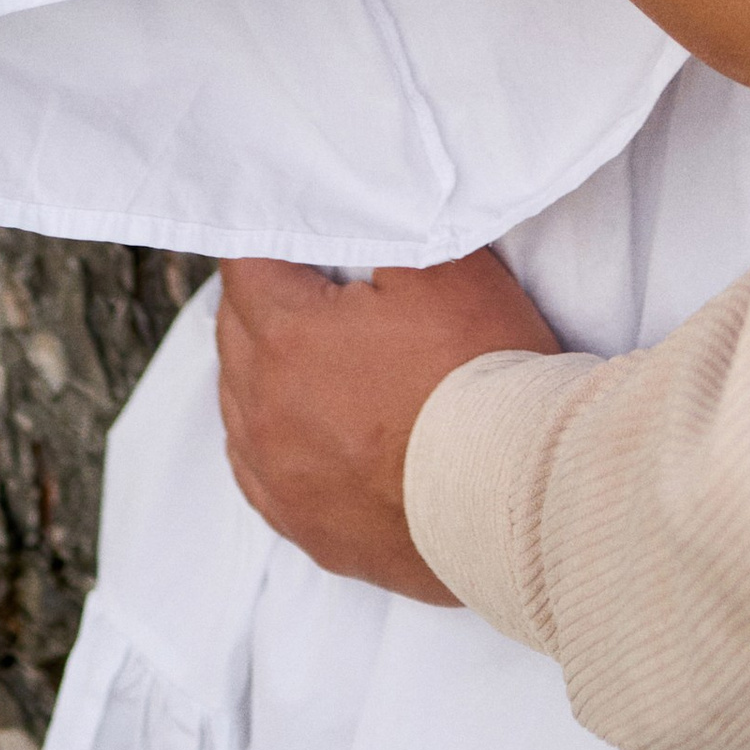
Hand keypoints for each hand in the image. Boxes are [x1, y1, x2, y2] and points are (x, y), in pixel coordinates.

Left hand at [217, 250, 556, 604]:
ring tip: (311, 355)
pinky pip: (258, 471)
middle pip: (234, 332)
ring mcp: (277, 477)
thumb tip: (359, 222)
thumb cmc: (482, 374)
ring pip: (239, 404)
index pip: (246, 267)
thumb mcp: (448, 270)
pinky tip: (303, 430)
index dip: (273, 241)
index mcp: (287, 337)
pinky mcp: (302, 526)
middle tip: (308, 282)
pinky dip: (273, 440)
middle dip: (264, 300)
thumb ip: (388, 233)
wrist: (515, 495)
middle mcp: (263, 411)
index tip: (298, 234)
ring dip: (264, 371)